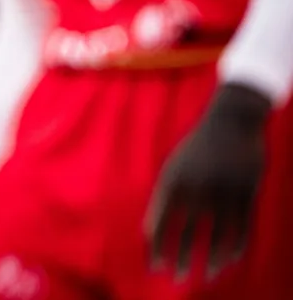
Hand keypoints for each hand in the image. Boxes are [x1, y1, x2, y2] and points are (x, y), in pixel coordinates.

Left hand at [145, 84, 269, 280]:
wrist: (230, 119)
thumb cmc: (197, 147)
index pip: (159, 223)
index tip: (155, 266)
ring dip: (211, 259)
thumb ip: (165, 198)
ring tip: (207, 276)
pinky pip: (242, 227)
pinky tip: (230, 261)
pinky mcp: (247, 191)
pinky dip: (236, 247)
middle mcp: (196, 189)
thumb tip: (152, 230)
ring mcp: (223, 190)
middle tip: (177, 278)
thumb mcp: (174, 167)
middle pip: (186, 234)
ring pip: (217, 235)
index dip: (156, 248)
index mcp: (172, 182)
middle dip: (181, 259)